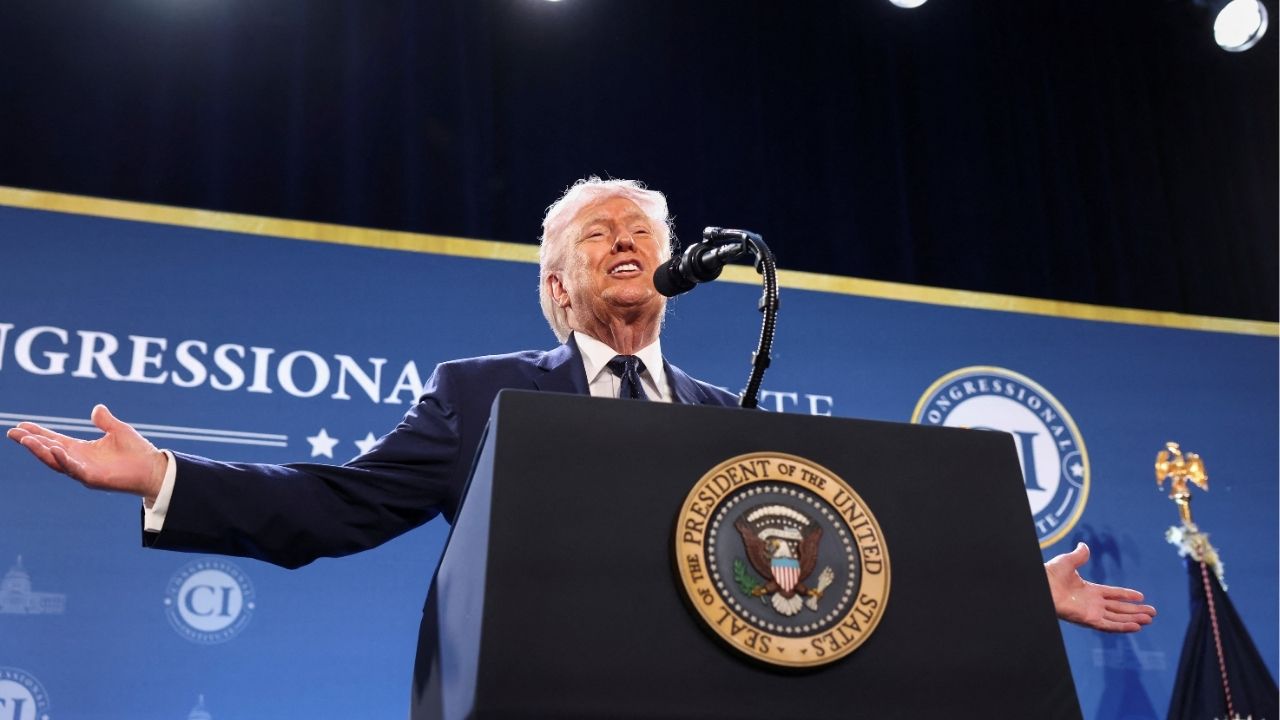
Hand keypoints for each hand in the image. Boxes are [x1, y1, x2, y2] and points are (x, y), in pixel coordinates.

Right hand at [5, 404, 166, 500]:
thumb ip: (105, 420)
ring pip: (56, 461)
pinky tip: (53, 449)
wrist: (154, 468)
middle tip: (13, 432)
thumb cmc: (138, 452)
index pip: (54, 440)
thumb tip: (96, 408)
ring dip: (41, 451)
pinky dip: (63, 460)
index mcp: (82, 450)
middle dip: (31, 442)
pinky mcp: (93, 479)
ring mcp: (84, 471)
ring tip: (26, 439)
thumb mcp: (118, 430)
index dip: (38, 433)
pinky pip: (74, 469)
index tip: (21, 425)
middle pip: (49, 451)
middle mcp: (79, 461)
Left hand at [1045, 542, 1155, 632]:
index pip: (1113, 594)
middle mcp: (1092, 603)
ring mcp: (1091, 612)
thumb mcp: (1068, 561)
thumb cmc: (1050, 573)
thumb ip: (1079, 555)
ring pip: (1117, 618)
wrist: (1042, 584)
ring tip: (1149, 620)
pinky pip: (1108, 625)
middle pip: (1119, 608)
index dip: (1127, 595)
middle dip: (1136, 611)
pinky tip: (1136, 626)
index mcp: (1089, 590)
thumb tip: (1084, 546)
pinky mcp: (1088, 619)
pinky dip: (1122, 627)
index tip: (1142, 596)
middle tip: (1153, 613)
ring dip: (1133, 620)